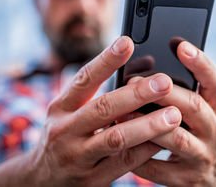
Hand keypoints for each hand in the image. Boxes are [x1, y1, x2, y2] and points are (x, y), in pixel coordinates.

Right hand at [0, 36, 181, 186]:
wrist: (42, 180)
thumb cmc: (64, 136)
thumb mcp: (67, 112)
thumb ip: (93, 95)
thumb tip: (136, 71)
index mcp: (61, 107)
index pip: (83, 79)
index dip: (106, 60)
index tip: (127, 42)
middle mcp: (65, 130)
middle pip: (103, 108)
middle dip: (136, 94)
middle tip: (164, 82)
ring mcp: (78, 157)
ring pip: (116, 138)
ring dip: (147, 125)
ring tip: (173, 114)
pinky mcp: (92, 179)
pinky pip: (124, 163)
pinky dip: (146, 150)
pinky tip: (163, 139)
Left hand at [131, 41, 215, 186]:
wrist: (210, 179)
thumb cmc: (192, 134)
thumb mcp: (194, 114)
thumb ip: (177, 95)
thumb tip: (140, 71)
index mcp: (215, 110)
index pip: (214, 82)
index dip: (200, 63)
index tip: (180, 45)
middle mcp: (215, 132)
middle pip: (195, 106)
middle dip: (165, 92)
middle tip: (135, 80)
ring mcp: (203, 157)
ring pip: (178, 139)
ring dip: (148, 124)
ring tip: (124, 113)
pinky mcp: (187, 180)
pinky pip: (159, 168)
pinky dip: (138, 156)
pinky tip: (121, 146)